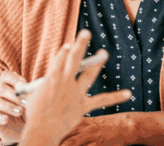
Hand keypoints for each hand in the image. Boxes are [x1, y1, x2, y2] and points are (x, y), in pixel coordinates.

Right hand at [0, 70, 27, 143]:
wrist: (23, 127)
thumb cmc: (27, 109)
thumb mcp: (32, 100)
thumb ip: (34, 92)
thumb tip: (40, 87)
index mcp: (7, 84)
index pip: (5, 75)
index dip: (13, 78)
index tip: (24, 85)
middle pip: (1, 88)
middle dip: (15, 95)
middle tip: (26, 103)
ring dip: (9, 106)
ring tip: (20, 112)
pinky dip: (0, 118)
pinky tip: (6, 119)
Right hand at [20, 30, 131, 145]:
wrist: (42, 130)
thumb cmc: (36, 112)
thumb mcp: (35, 94)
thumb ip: (44, 84)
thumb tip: (47, 79)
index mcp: (52, 78)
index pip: (59, 59)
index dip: (65, 52)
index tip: (69, 45)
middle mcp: (65, 82)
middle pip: (74, 60)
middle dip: (80, 45)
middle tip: (86, 33)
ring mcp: (75, 93)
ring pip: (89, 74)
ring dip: (97, 63)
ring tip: (103, 53)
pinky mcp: (83, 105)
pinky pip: (102, 100)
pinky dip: (116, 97)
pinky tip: (128, 93)